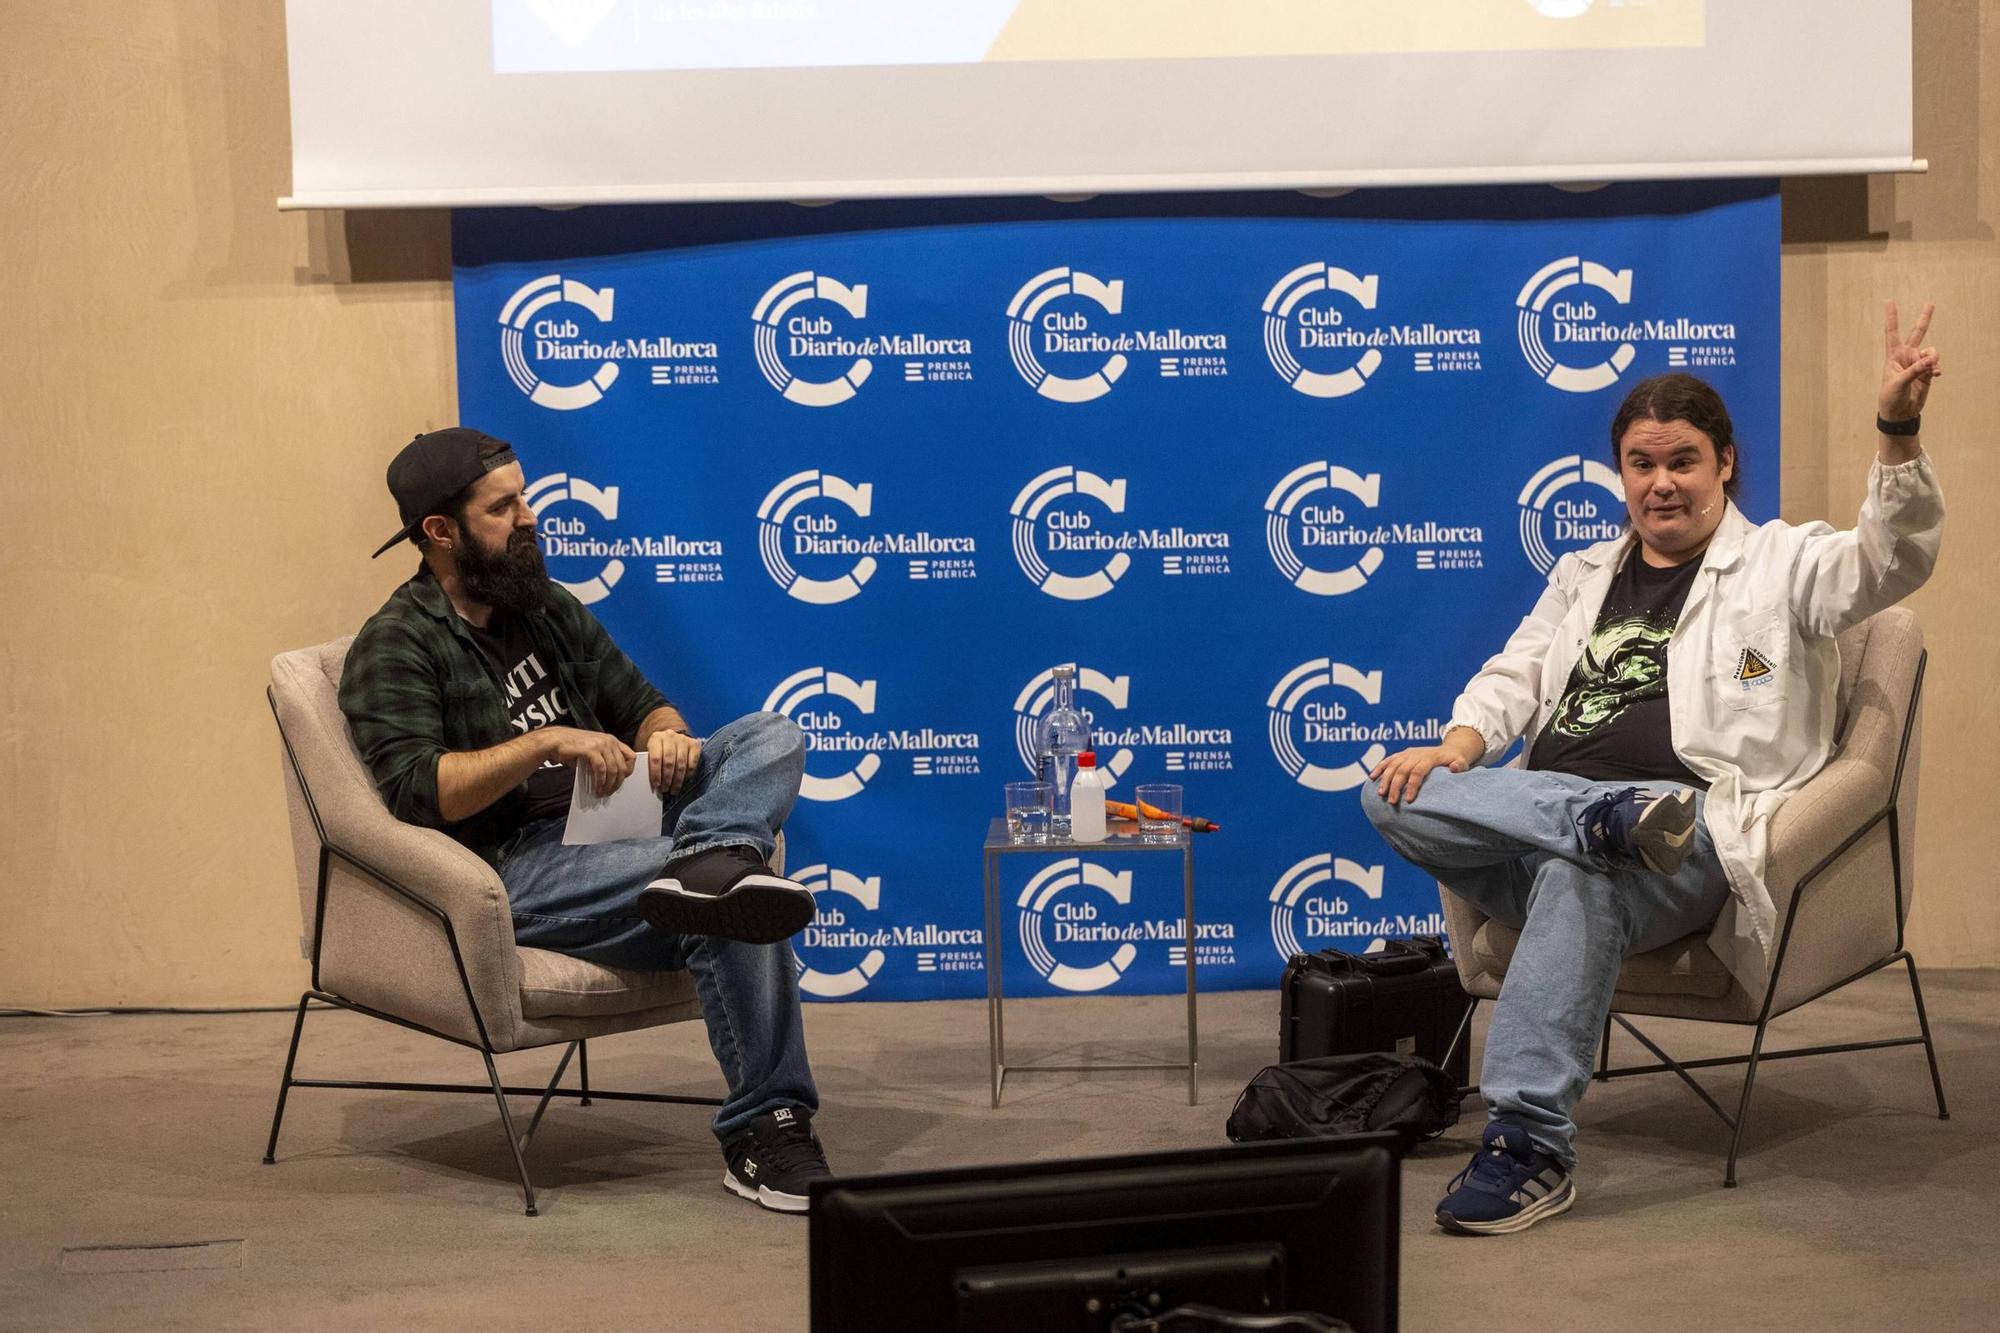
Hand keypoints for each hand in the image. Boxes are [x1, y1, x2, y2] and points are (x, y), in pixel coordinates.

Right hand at [539, 726, 636, 797]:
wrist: (555, 741)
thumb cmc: (572, 748)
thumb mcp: (593, 752)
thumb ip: (604, 760)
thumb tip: (611, 779)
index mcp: (612, 741)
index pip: (631, 757)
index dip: (629, 771)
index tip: (621, 780)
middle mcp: (610, 741)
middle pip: (623, 766)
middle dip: (617, 783)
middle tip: (610, 792)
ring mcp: (601, 744)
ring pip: (613, 769)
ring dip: (609, 785)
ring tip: (602, 793)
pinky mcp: (591, 750)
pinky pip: (601, 769)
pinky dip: (600, 781)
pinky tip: (596, 789)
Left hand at [646, 729, 702, 795]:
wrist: (673, 738)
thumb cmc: (660, 750)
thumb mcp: (651, 753)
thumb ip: (650, 764)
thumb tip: (653, 783)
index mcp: (656, 738)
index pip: (656, 758)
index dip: (656, 773)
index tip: (657, 785)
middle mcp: (670, 736)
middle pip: (669, 761)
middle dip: (667, 778)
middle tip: (666, 789)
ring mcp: (683, 739)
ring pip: (681, 763)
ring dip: (678, 779)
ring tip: (674, 789)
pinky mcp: (694, 744)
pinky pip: (693, 762)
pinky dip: (689, 773)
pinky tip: (685, 781)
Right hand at [1369, 745, 1467, 805]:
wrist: (1449, 750)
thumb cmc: (1455, 761)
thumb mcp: (1462, 762)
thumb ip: (1459, 765)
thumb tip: (1454, 768)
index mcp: (1429, 757)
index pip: (1418, 772)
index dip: (1412, 786)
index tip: (1409, 800)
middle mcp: (1416, 754)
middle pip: (1402, 770)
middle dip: (1395, 786)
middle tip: (1392, 802)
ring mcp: (1407, 753)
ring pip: (1392, 765)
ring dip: (1385, 779)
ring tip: (1381, 794)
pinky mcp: (1402, 754)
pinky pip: (1388, 760)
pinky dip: (1379, 767)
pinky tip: (1372, 777)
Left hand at [1879, 300, 1940, 422]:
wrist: (1900, 413)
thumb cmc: (1891, 397)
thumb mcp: (1898, 383)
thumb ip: (1915, 370)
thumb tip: (1932, 359)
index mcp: (1893, 356)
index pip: (1892, 333)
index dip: (1892, 318)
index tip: (1889, 302)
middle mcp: (1907, 356)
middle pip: (1917, 333)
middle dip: (1924, 319)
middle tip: (1930, 303)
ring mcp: (1918, 363)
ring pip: (1932, 351)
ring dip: (1932, 359)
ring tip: (1929, 370)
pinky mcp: (1927, 372)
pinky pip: (1936, 364)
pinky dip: (1936, 368)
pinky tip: (1934, 375)